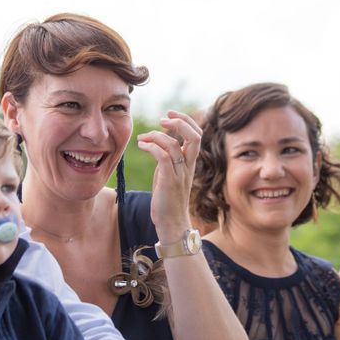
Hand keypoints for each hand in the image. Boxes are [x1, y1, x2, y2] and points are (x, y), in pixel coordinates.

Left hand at [137, 110, 201, 242]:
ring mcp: (179, 174)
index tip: (170, 115)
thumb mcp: (169, 174)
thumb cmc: (168, 199)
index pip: (197, 135)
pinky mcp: (168, 181)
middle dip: (180, 122)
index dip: (186, 120)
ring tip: (143, 137)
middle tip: (163, 119)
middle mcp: (188, 166)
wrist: (171, 223)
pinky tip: (142, 146)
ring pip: (174, 145)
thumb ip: (167, 157)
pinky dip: (151, 147)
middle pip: (194, 136)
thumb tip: (157, 141)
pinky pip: (163, 157)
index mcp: (190, 163)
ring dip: (156, 135)